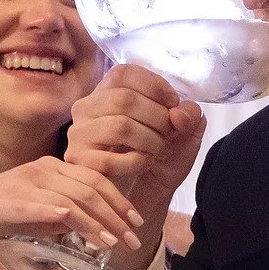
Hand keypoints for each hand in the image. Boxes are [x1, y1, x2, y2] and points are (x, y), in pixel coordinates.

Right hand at [0, 155, 141, 256]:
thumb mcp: (39, 213)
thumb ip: (65, 215)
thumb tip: (94, 227)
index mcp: (51, 168)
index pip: (95, 178)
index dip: (120, 199)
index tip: (137, 221)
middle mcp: (41, 170)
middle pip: (90, 188)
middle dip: (116, 215)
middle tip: (133, 239)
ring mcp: (24, 184)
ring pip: (72, 198)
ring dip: (98, 222)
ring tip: (114, 243)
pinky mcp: (9, 203)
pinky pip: (42, 206)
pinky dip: (63, 216)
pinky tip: (80, 227)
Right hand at [66, 64, 206, 262]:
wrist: (147, 196)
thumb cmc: (161, 160)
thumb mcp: (185, 134)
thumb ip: (190, 116)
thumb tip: (179, 113)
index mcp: (109, 92)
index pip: (125, 73)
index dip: (155, 87)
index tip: (174, 106)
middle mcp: (88, 108)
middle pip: (125, 99)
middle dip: (158, 119)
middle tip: (168, 135)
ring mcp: (79, 134)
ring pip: (120, 126)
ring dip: (151, 141)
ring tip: (158, 151)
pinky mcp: (78, 161)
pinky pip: (110, 159)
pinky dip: (138, 162)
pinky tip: (144, 164)